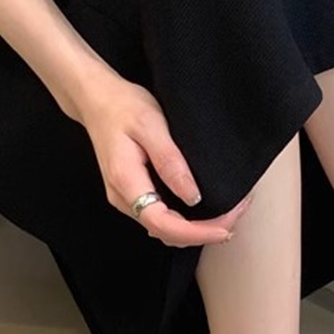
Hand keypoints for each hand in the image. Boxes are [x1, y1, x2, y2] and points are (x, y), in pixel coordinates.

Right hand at [71, 61, 252, 246]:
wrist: (97, 100)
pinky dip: (186, 222)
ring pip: (165, 230)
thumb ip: (170, 162)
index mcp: (126, 182)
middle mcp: (124, 198)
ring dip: (197, 230)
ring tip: (227, 215)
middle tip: (236, 216)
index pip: (162, 224)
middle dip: (204, 232)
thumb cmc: (123, 106)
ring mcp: (127, 199)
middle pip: (167, 233)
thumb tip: (192, 197)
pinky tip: (205, 211)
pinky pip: (162, 219)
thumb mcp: (151, 125)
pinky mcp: (135, 195)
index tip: (224, 228)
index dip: (196, 233)